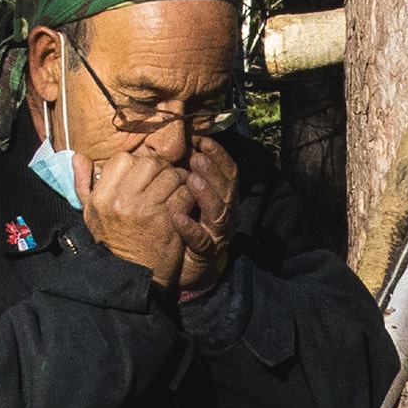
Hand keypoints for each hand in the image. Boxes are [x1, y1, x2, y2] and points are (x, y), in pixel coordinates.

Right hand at [77, 152, 195, 292]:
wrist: (132, 277)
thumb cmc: (112, 244)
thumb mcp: (90, 215)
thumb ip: (83, 185)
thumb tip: (77, 157)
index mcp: (102, 195)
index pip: (124, 159)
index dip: (138, 164)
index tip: (146, 177)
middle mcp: (122, 200)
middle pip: (151, 164)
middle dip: (163, 169)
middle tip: (168, 180)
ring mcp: (146, 209)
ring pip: (171, 176)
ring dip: (180, 181)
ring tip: (180, 190)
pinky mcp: (168, 220)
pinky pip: (185, 194)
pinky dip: (189, 196)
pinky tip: (187, 203)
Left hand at [170, 135, 238, 296]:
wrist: (181, 267)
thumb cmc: (182, 225)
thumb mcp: (186, 195)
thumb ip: (186, 174)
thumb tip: (179, 143)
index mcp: (223, 198)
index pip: (229, 173)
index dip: (219, 157)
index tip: (203, 141)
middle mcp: (226, 215)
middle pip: (227, 191)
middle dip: (214, 172)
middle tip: (197, 158)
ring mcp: (217, 235)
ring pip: (219, 213)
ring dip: (206, 195)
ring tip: (192, 180)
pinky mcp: (205, 253)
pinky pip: (201, 240)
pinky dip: (191, 228)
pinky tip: (178, 217)